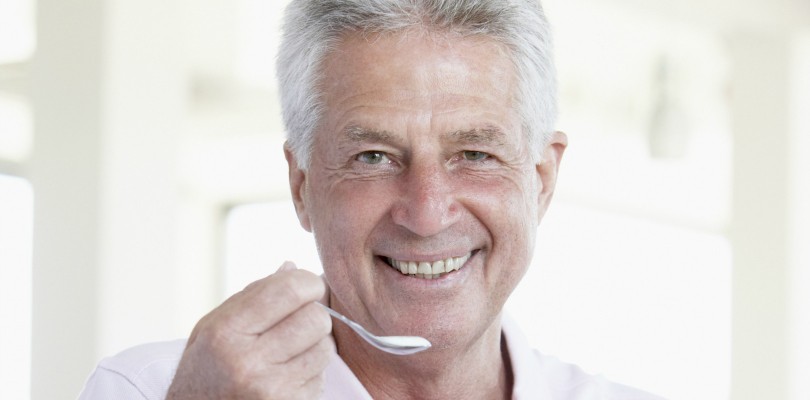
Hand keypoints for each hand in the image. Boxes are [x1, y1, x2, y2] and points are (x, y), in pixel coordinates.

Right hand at [167, 262, 333, 398]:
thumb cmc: (205, 369)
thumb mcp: (213, 327)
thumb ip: (252, 295)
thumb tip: (292, 267)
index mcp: (226, 331)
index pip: (288, 290)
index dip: (309, 282)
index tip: (310, 287)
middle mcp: (247, 361)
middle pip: (315, 318)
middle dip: (315, 314)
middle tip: (301, 320)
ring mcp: (269, 389)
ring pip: (325, 349)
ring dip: (316, 345)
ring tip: (292, 351)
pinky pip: (321, 378)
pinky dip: (311, 373)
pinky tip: (287, 375)